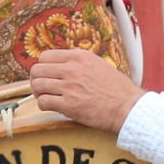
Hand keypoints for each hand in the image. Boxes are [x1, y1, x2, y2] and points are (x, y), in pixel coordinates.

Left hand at [29, 49, 144, 134]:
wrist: (127, 107)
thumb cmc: (116, 89)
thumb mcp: (98, 64)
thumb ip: (79, 63)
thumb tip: (61, 65)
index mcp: (79, 57)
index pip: (45, 56)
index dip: (43, 67)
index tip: (47, 75)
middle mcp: (72, 69)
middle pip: (37, 70)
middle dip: (36, 79)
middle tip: (43, 88)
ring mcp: (69, 87)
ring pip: (37, 85)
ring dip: (38, 93)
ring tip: (46, 97)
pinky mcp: (68, 105)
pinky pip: (43, 102)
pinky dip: (43, 105)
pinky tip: (52, 107)